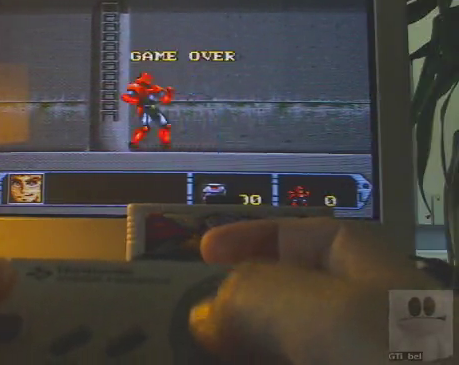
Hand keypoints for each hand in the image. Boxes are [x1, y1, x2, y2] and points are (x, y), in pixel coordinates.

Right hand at [188, 218, 447, 364]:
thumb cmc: (403, 362)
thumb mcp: (332, 315)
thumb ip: (259, 297)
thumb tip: (207, 311)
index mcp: (371, 278)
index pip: (305, 239)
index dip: (250, 237)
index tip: (201, 252)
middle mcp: (362, 323)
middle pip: (285, 300)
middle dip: (233, 307)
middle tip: (186, 324)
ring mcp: (349, 359)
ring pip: (283, 350)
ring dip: (236, 351)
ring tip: (192, 356)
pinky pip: (292, 363)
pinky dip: (262, 362)